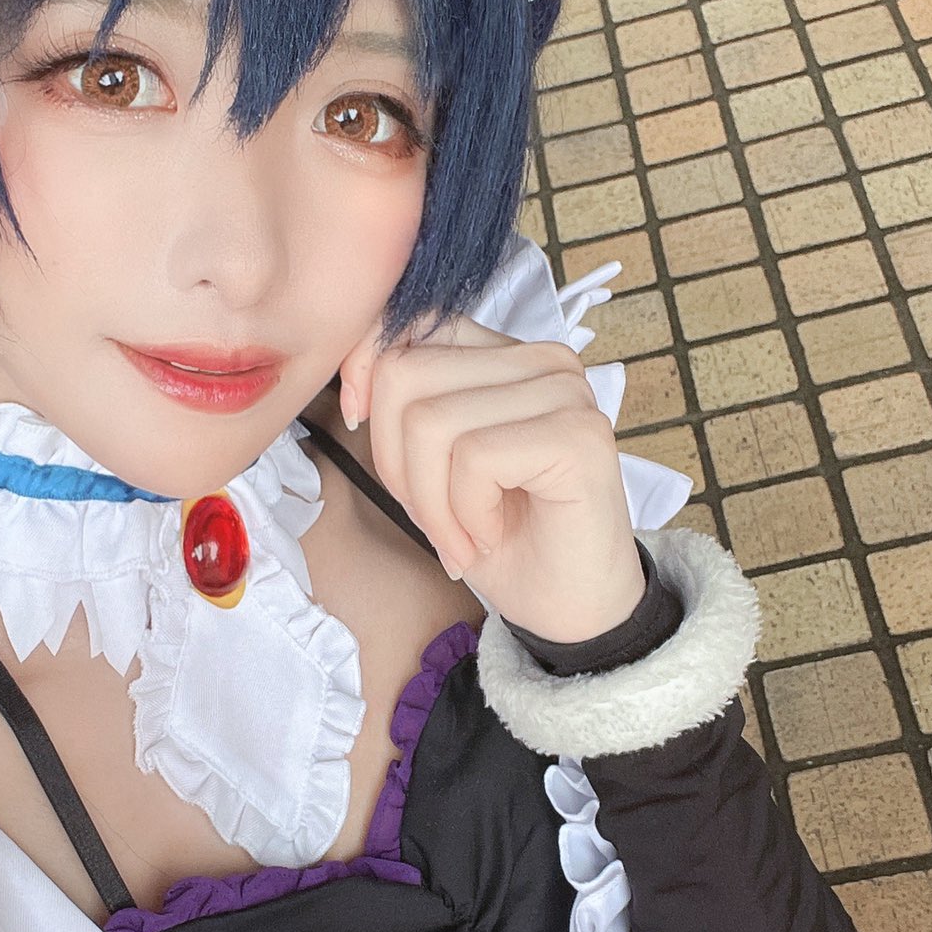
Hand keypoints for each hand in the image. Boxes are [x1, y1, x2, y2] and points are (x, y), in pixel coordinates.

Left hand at [338, 312, 646, 644]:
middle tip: (434, 516)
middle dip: (395, 462)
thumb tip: (354, 380)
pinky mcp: (577, 435)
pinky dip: (465, 514)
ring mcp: (566, 393)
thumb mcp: (432, 464)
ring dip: (432, 502)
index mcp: (506, 354)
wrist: (569, 608)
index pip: (411, 323)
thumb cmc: (506, 538)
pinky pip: (473, 458)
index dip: (365, 372)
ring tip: (464, 534)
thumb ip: (405, 407)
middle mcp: (543, 360)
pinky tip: (492, 534)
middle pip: (406, 374)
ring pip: (431, 422)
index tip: (361, 424)